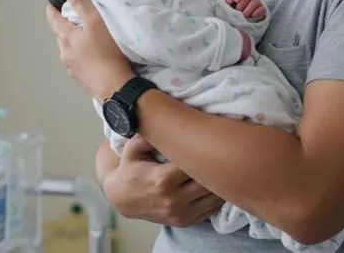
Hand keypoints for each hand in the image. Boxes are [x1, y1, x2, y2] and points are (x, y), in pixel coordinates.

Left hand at [46, 0, 134, 99]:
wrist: (115, 86)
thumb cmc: (106, 52)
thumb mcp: (96, 22)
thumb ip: (82, 4)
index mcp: (67, 38)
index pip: (54, 21)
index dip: (52, 12)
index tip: (49, 7)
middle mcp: (65, 53)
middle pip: (61, 37)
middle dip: (64, 28)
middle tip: (71, 21)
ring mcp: (72, 69)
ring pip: (69, 51)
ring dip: (73, 44)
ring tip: (84, 39)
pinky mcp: (82, 80)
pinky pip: (78, 63)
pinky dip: (82, 57)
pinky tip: (91, 58)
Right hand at [103, 135, 224, 227]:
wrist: (122, 198)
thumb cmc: (130, 169)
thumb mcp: (133, 149)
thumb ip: (149, 135)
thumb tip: (166, 120)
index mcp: (163, 179)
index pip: (195, 164)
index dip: (205, 152)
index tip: (210, 141)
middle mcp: (174, 199)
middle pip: (208, 181)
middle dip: (216, 167)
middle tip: (222, 151)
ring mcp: (180, 214)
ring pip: (214, 198)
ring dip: (219, 183)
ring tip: (222, 166)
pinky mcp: (185, 222)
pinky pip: (211, 210)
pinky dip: (216, 198)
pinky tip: (215, 183)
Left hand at [224, 0, 265, 20]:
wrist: (242, 18)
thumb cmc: (234, 9)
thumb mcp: (228, 4)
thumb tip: (230, 0)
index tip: (236, 0)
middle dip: (240, 6)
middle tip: (237, 11)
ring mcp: (257, 1)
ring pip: (254, 2)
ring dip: (247, 11)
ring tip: (243, 16)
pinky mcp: (262, 8)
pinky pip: (260, 10)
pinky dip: (254, 14)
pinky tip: (250, 17)